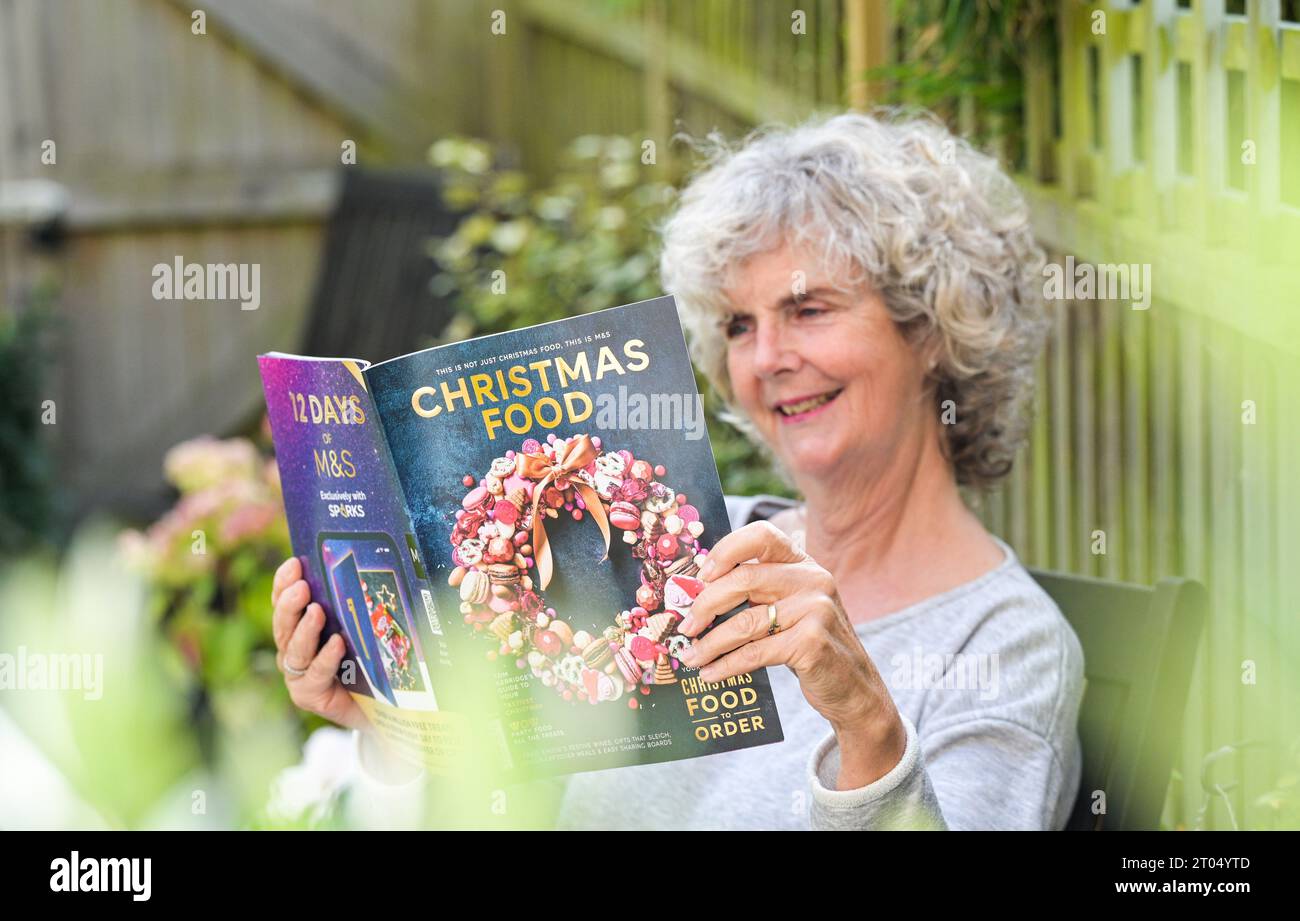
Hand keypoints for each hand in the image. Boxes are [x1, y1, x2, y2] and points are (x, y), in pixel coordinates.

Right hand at [271, 556, 369, 733]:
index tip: (294, 563)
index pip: (283, 602)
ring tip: (316, 611)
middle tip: (301, 586)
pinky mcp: (309, 695)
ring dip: (305, 629)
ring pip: (294, 649)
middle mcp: (292, 650)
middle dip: (289, 603)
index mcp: (297, 628)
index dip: (284, 583)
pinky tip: (336, 644)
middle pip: (283, 624)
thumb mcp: (358, 626)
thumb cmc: (367, 659)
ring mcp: (297, 674)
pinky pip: (316, 674)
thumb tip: (362, 564)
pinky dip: (325, 658)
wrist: (379, 704)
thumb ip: (351, 603)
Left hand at [677, 521, 906, 788]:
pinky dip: (726, 665)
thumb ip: (757, 594)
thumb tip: (695, 595)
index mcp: (804, 564)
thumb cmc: (809, 645)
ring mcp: (816, 610)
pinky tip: (710, 674)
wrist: (855, 689)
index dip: (726, 550)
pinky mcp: (812, 642)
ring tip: (690, 657)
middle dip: (706, 604)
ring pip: (745, 621)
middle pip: (744, 579)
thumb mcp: (790, 609)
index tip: (701, 575)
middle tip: (686, 627)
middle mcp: (814, 579)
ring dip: (710, 643)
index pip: (762, 536)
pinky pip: (755, 652)